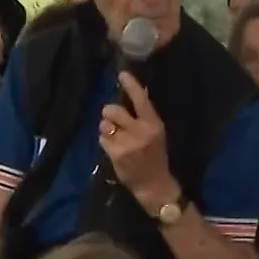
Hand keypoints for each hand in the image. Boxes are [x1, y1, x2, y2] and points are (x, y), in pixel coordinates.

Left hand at [99, 73, 179, 212]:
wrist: (154, 184)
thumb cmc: (155, 156)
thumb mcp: (156, 134)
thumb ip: (144, 117)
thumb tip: (131, 96)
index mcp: (153, 124)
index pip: (141, 100)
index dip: (131, 85)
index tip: (122, 75)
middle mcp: (140, 131)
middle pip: (113, 110)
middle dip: (109, 113)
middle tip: (112, 119)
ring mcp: (127, 143)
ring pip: (104, 124)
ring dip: (107, 129)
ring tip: (116, 138)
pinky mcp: (116, 154)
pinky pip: (102, 139)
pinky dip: (106, 142)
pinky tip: (115, 150)